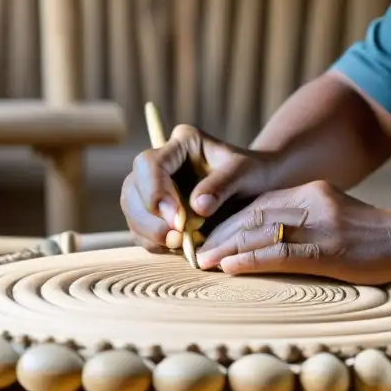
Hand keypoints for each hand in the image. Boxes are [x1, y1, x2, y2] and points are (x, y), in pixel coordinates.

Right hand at [120, 125, 276, 250]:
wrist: (259, 186)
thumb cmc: (253, 173)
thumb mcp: (245, 173)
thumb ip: (222, 184)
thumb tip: (197, 207)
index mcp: (181, 143)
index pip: (150, 164)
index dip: (156, 192)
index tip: (177, 219)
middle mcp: (162, 163)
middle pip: (132, 188)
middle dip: (148, 217)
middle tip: (176, 238)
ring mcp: (155, 187)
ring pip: (132, 210)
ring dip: (149, 233)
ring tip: (179, 245)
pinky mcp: (157, 211)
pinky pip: (142, 230)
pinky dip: (155, 242)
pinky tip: (178, 247)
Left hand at [195, 180, 390, 284]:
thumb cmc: (371, 235)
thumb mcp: (334, 215)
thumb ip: (304, 219)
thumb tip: (267, 239)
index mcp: (310, 192)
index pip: (259, 203)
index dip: (229, 219)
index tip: (207, 235)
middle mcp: (310, 202)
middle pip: (253, 214)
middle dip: (220, 232)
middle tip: (195, 250)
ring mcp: (319, 224)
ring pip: (261, 231)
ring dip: (227, 247)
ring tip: (203, 260)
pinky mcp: (327, 248)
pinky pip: (280, 253)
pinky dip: (251, 260)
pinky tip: (231, 267)